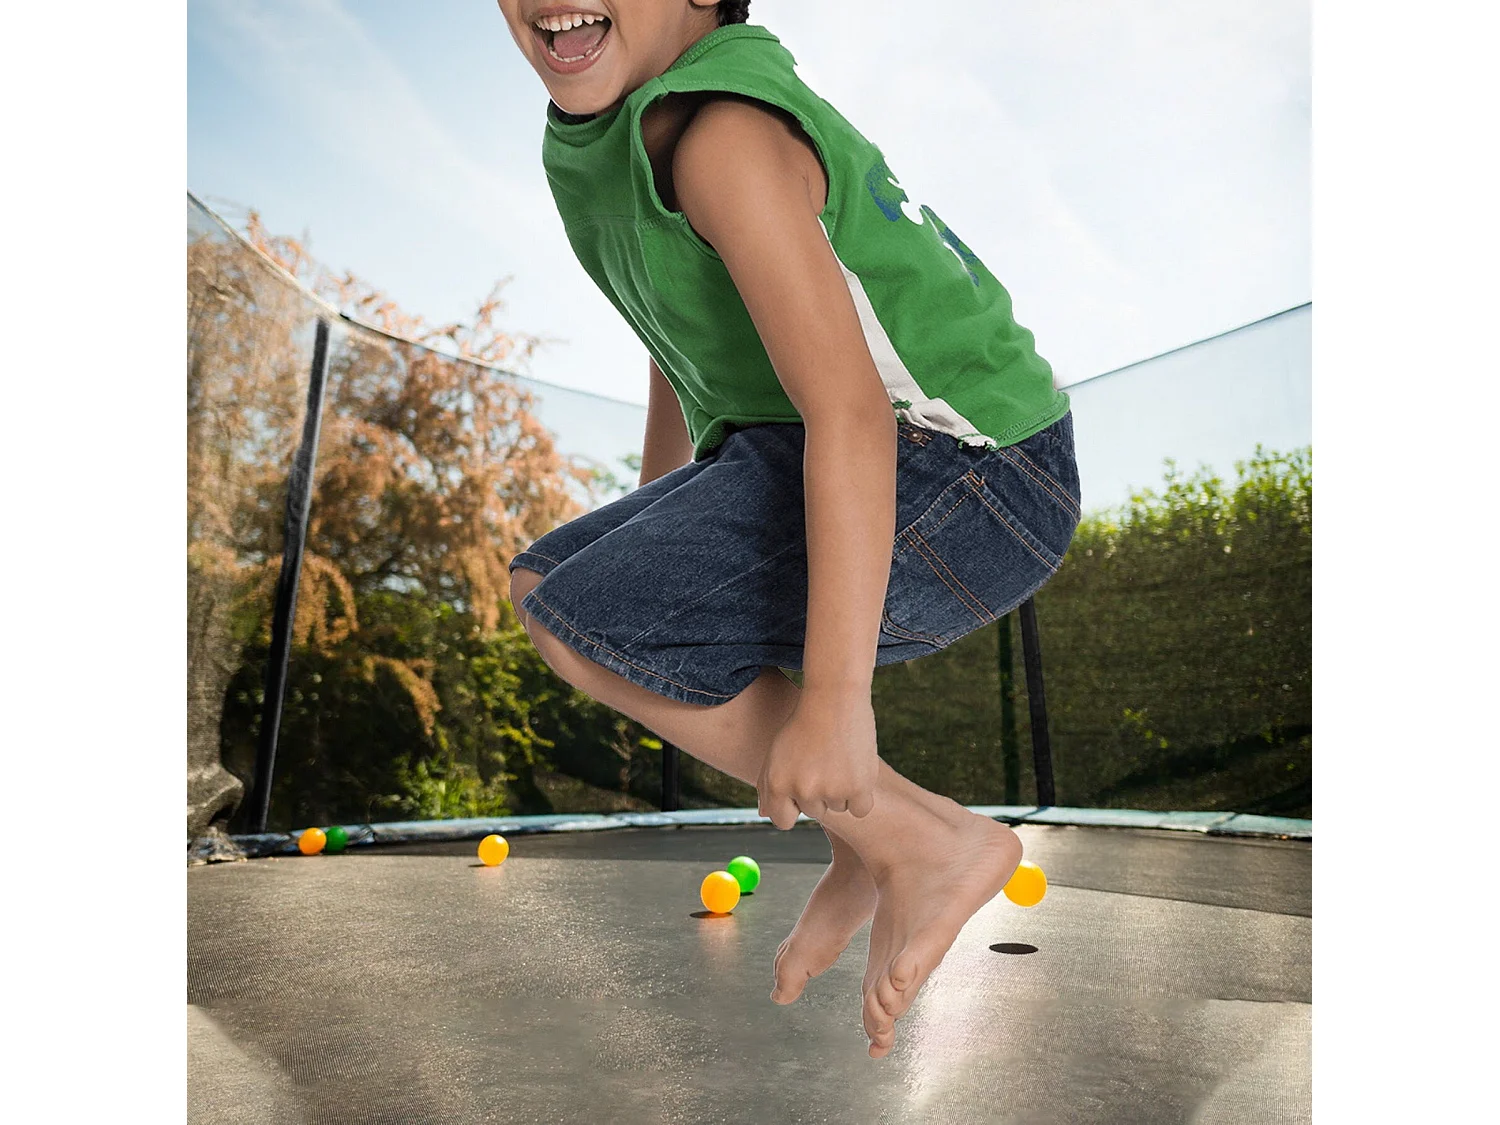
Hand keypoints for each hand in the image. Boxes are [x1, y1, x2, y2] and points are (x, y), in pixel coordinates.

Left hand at [757, 689, 878, 829]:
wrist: (834, 697)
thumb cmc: (803, 724)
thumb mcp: (777, 752)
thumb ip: (767, 785)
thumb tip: (763, 814)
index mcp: (777, 784)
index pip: (784, 820)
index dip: (793, 805)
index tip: (802, 785)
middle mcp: (802, 791)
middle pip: (815, 811)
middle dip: (820, 791)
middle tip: (824, 760)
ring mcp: (830, 791)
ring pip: (839, 807)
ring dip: (842, 790)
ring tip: (839, 758)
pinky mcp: (858, 787)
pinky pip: (860, 809)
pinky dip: (861, 795)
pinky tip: (856, 770)